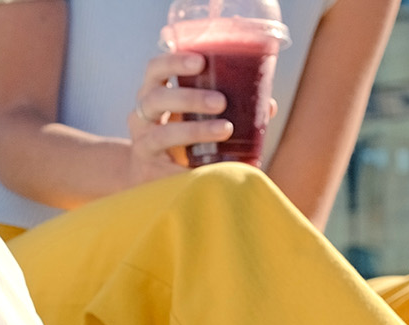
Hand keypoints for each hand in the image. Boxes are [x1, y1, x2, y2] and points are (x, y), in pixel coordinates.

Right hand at [125, 52, 231, 182]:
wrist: (151, 178)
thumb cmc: (180, 140)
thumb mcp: (194, 117)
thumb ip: (225, 108)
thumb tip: (267, 105)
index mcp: (153, 94)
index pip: (156, 70)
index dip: (174, 61)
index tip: (201, 61)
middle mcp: (141, 116)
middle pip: (157, 98)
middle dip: (190, 98)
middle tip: (221, 101)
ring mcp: (143, 144)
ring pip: (162, 134)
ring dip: (195, 130)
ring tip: (225, 129)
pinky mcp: (148, 172)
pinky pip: (168, 169)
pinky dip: (190, 167)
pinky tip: (211, 168)